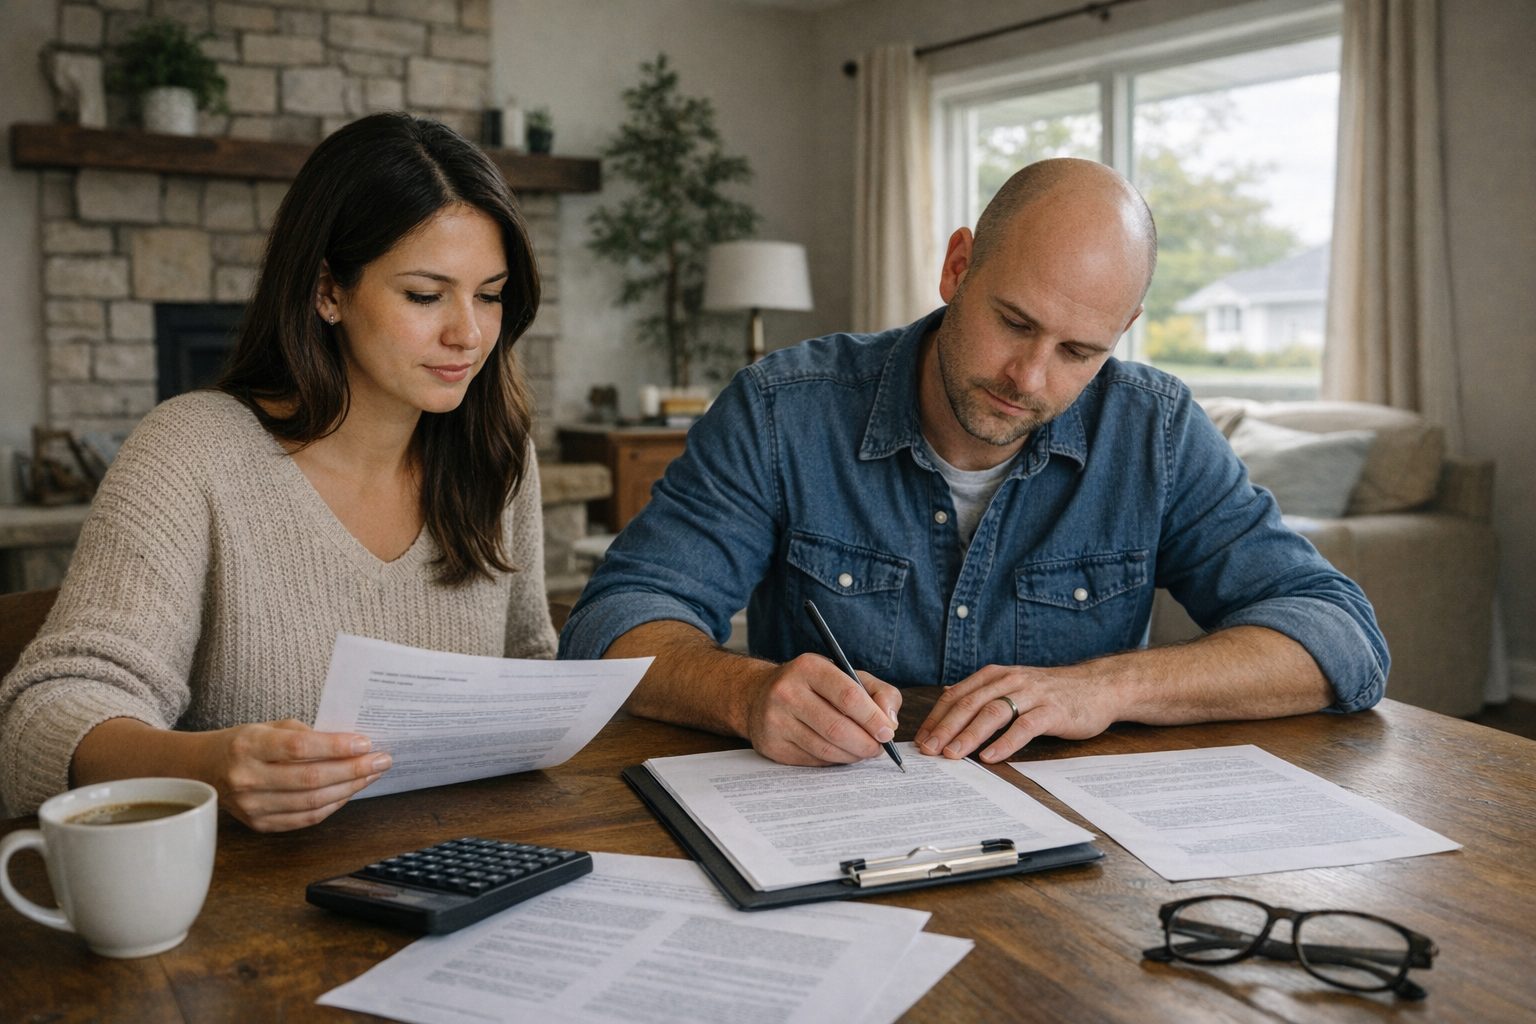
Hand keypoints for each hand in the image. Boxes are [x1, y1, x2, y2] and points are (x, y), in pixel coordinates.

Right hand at [196, 719, 390, 831]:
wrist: (206, 769)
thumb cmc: (245, 743)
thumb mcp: (269, 727)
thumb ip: (306, 734)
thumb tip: (351, 744)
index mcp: (248, 746)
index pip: (299, 748)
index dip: (336, 747)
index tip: (366, 743)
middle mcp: (247, 778)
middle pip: (311, 779)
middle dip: (354, 770)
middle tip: (382, 760)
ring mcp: (252, 806)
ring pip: (312, 802)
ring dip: (350, 788)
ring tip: (372, 774)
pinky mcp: (259, 824)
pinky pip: (305, 818)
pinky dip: (332, 805)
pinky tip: (349, 791)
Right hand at [744, 653, 901, 766]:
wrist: (758, 694)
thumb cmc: (812, 685)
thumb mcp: (845, 675)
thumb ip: (878, 692)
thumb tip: (890, 722)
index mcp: (809, 668)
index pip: (848, 696)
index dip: (873, 718)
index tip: (888, 732)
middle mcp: (787, 692)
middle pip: (837, 728)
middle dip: (866, 743)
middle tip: (878, 748)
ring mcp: (776, 720)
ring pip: (826, 749)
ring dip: (852, 756)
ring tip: (862, 751)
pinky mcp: (772, 745)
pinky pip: (813, 761)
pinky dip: (833, 761)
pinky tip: (838, 753)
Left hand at [914, 664, 1113, 762]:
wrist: (1098, 686)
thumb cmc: (1052, 691)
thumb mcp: (1012, 684)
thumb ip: (982, 692)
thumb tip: (947, 697)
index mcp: (996, 675)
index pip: (958, 695)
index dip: (936, 717)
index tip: (920, 739)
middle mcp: (1010, 680)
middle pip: (970, 703)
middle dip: (945, 728)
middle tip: (927, 750)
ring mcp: (1032, 694)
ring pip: (993, 713)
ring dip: (969, 735)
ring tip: (952, 754)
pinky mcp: (1052, 711)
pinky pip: (1024, 727)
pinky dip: (1005, 742)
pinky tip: (990, 756)